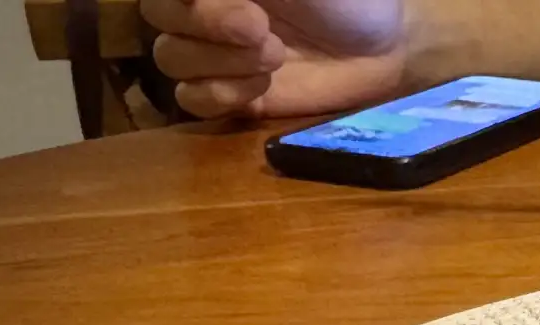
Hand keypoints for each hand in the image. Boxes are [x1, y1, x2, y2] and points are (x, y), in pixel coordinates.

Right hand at [142, 0, 407, 117]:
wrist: (382, 47)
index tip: (221, 1)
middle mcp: (202, 7)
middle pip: (157, 14)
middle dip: (207, 22)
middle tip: (261, 27)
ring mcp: (213, 53)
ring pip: (171, 58)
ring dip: (222, 60)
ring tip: (275, 55)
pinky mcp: (230, 96)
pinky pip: (192, 99)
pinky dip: (223, 94)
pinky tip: (262, 86)